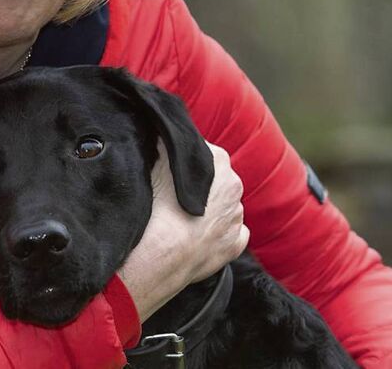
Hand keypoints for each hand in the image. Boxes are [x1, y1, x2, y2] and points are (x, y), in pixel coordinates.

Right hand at [117, 140, 248, 321]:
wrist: (162, 253)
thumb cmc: (157, 206)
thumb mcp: (155, 163)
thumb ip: (163, 146)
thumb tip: (162, 137)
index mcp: (219, 160)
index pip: (202, 150)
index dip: (184, 161)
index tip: (169, 170)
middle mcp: (234, 186)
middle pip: (216, 179)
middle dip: (200, 186)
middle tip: (175, 196)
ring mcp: (236, 217)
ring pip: (224, 207)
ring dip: (210, 210)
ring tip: (183, 219)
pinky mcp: (235, 244)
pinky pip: (230, 233)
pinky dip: (219, 234)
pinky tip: (200, 236)